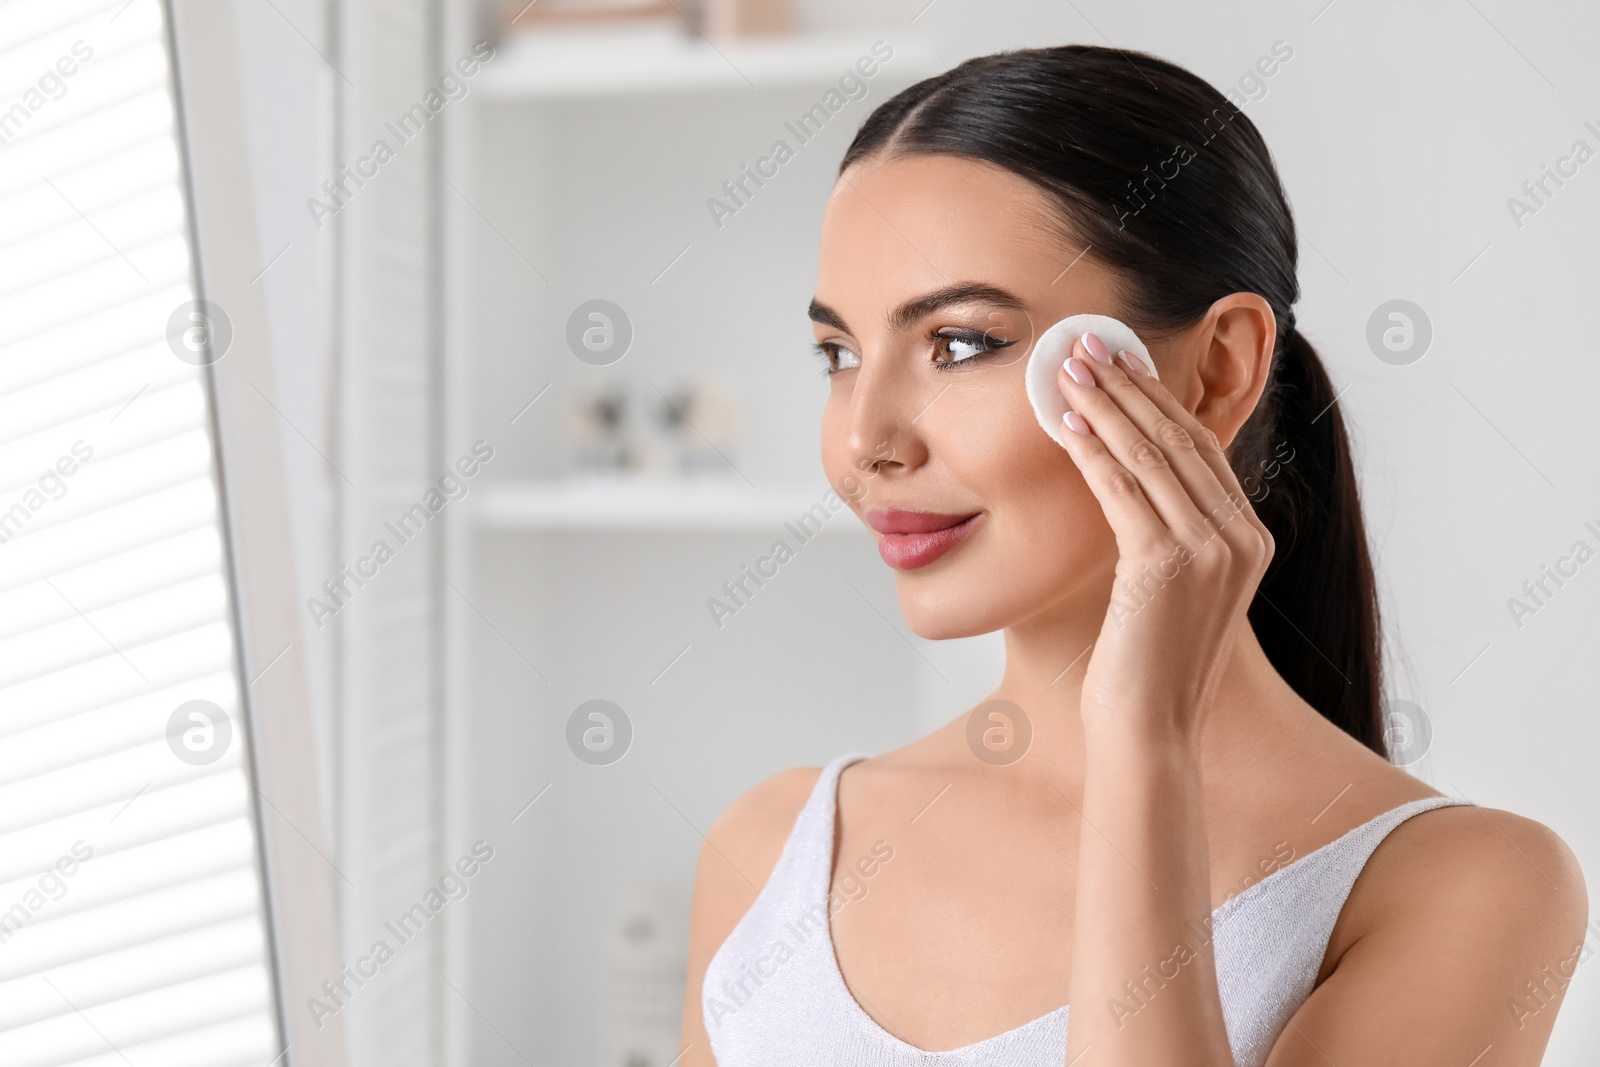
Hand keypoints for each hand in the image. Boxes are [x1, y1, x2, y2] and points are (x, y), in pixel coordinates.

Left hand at [1054, 331, 1273, 744]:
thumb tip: (1128, 487)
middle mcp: (1242, 540)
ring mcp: (1212, 550)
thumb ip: (1168, 540)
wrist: (1148, 732)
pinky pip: (1123, 487)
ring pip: (1151, 454)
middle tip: (1089, 344)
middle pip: (1181, 440)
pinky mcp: (1168, 562)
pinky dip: (1092, 449)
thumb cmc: (1145, 670)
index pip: (1202, 451)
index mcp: (1249, 542)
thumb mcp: (1169, 593)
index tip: (1123, 363)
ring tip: (1069, 367)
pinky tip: (1066, 421)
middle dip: (1131, 386)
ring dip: (1105, 404)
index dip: (1160, 401)